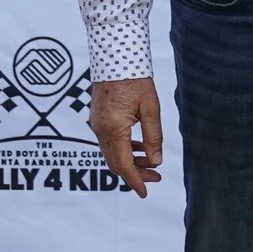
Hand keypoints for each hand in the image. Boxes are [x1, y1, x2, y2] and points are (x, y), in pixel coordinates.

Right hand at [90, 78, 164, 197]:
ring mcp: (97, 125)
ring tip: (150, 162)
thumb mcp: (151, 109)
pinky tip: (138, 147)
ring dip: (129, 162)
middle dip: (135, 174)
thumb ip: (153, 137)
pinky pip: (109, 143)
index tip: (145, 193)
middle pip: (116, 163)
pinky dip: (123, 150)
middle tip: (155, 177)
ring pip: (111, 154)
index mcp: (114, 129)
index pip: (124, 165)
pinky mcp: (97, 119)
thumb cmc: (135, 80)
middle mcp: (101, 130)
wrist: (114, 58)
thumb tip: (155, 161)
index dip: (135, 181)